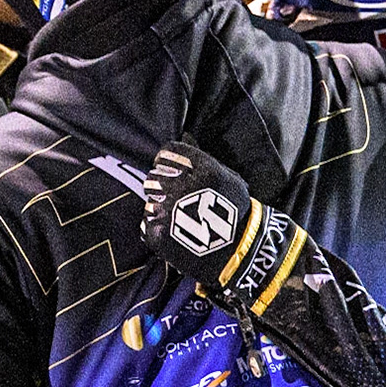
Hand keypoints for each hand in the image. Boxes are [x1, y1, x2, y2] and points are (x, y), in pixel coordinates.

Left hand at [142, 142, 294, 307]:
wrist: (239, 252)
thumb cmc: (236, 211)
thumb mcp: (227, 178)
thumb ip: (202, 157)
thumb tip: (185, 134)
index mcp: (201, 168)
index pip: (166, 152)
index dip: (168, 162)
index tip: (175, 173)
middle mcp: (182, 186)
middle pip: (153, 176)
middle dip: (163, 186)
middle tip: (179, 201)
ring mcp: (168, 211)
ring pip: (149, 200)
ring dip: (160, 209)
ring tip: (180, 220)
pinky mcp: (158, 233)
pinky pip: (146, 223)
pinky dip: (158, 229)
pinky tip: (176, 234)